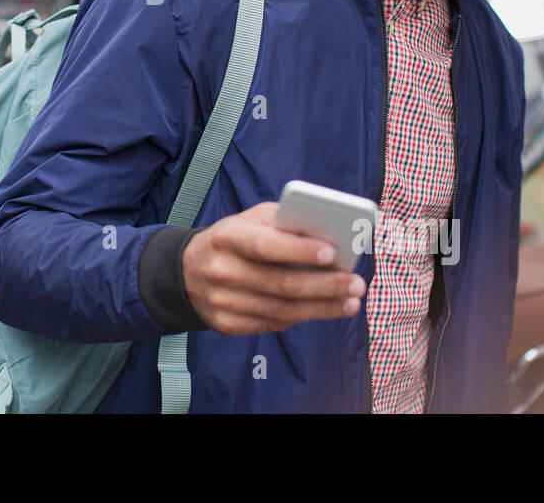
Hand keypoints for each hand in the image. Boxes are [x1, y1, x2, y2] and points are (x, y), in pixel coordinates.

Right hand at [181, 202, 366, 335]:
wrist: (187, 272)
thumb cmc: (232, 240)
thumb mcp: (250, 220)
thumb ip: (283, 222)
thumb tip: (327, 235)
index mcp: (227, 237)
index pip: (265, 245)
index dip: (299, 250)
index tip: (332, 252)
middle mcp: (222, 270)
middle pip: (281, 283)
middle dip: (325, 285)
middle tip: (356, 284)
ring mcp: (223, 301)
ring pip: (283, 310)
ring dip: (323, 307)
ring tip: (351, 302)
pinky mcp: (227, 324)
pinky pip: (273, 324)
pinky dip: (303, 318)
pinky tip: (325, 310)